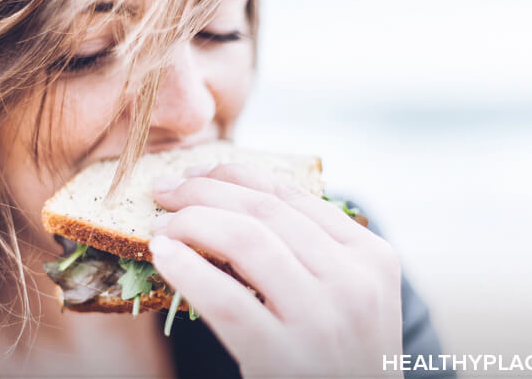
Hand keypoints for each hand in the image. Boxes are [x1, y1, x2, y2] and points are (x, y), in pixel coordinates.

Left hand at [148, 163, 402, 377]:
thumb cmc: (342, 356)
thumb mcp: (350, 295)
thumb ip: (314, 250)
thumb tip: (232, 201)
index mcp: (371, 255)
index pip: (292, 195)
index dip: (235, 175)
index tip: (197, 174)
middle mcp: (353, 280)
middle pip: (263, 211)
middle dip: (203, 192)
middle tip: (165, 192)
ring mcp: (321, 318)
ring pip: (244, 240)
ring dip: (191, 222)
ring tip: (161, 226)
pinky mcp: (283, 356)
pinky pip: (225, 299)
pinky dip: (187, 269)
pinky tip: (163, 256)